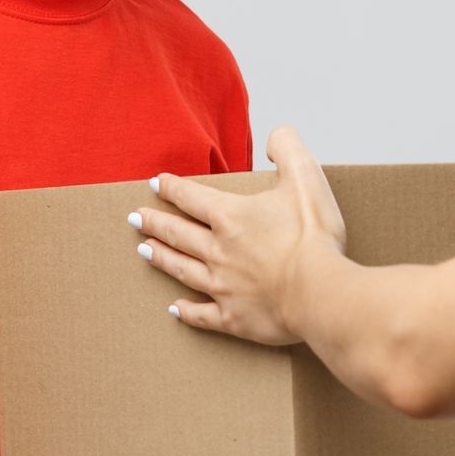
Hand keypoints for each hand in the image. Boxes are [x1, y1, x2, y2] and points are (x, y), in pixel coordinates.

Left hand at [136, 126, 346, 345]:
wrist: (319, 293)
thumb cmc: (313, 237)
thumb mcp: (305, 178)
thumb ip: (288, 149)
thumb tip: (275, 137)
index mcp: (230, 217)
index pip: (191, 197)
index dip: (171, 188)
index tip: (155, 184)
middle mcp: (218, 251)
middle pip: (177, 233)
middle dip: (154, 223)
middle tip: (135, 218)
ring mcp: (222, 287)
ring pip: (182, 269)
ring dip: (161, 258)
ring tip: (143, 250)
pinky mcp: (233, 318)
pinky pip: (201, 315)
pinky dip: (186, 312)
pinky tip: (174, 309)